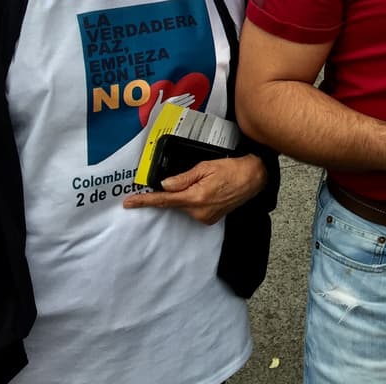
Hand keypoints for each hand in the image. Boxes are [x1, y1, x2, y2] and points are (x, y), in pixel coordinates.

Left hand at [123, 154, 266, 224]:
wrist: (255, 178)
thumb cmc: (233, 168)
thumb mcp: (206, 166)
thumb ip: (183, 177)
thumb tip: (164, 184)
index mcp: (196, 197)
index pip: (164, 200)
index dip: (145, 200)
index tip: (129, 202)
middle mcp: (199, 211)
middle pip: (175, 202)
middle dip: (177, 190)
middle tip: (196, 177)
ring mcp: (205, 217)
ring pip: (185, 205)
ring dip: (188, 194)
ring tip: (208, 181)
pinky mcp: (210, 219)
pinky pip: (194, 209)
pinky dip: (195, 199)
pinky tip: (210, 190)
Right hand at [142, 88, 196, 125]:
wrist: (153, 124)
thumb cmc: (154, 115)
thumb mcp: (156, 105)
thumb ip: (159, 97)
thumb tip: (160, 90)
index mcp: (167, 103)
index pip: (177, 98)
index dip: (183, 96)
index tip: (188, 94)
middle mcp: (171, 107)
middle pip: (181, 101)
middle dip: (187, 99)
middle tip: (193, 96)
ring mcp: (173, 111)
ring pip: (182, 106)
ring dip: (188, 103)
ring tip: (193, 100)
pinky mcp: (174, 116)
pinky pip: (180, 111)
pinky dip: (185, 109)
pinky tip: (189, 107)